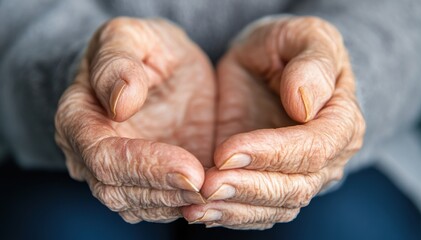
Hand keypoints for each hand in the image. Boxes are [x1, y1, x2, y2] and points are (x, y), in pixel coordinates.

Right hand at [55, 17, 214, 222]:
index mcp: (78, 117)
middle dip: (166, 191)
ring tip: (214, 191)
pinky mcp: (145, 181)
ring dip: (177, 204)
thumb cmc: (145, 48)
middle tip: (209, 185)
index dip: (145, 166)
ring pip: (139, 206)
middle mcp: (90, 153)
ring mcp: (117, 171)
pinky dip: (184, 206)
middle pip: (118, 190)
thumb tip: (120, 104)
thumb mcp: (131, 36)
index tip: (190, 168)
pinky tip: (211, 195)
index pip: (102, 157)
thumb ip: (118, 62)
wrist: (162, 69)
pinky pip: (158, 206)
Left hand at [182, 16, 364, 228]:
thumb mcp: (303, 36)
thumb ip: (312, 64)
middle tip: (206, 186)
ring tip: (195, 206)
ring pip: (275, 207)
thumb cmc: (287, 46)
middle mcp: (327, 157)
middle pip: (295, 187)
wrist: (270, 64)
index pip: (313, 149)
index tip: (226, 152)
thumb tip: (305, 105)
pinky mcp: (270, 182)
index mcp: (340, 121)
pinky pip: (258, 211)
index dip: (271, 154)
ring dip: (235, 210)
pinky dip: (230, 215)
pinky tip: (201, 211)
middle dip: (248, 190)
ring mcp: (299, 175)